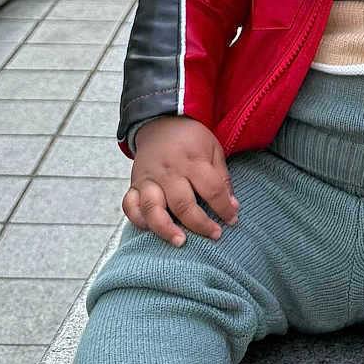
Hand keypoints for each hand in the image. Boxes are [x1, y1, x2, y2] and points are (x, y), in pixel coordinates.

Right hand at [124, 116, 239, 245]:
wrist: (160, 121)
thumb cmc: (191, 139)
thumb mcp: (213, 148)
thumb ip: (222, 177)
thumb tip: (233, 207)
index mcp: (192, 159)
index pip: (211, 188)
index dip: (224, 207)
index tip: (232, 220)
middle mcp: (169, 170)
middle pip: (182, 202)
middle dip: (199, 223)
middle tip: (215, 235)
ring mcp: (149, 178)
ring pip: (152, 207)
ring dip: (165, 228)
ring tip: (180, 241)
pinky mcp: (134, 184)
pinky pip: (129, 205)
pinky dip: (137, 219)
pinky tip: (150, 229)